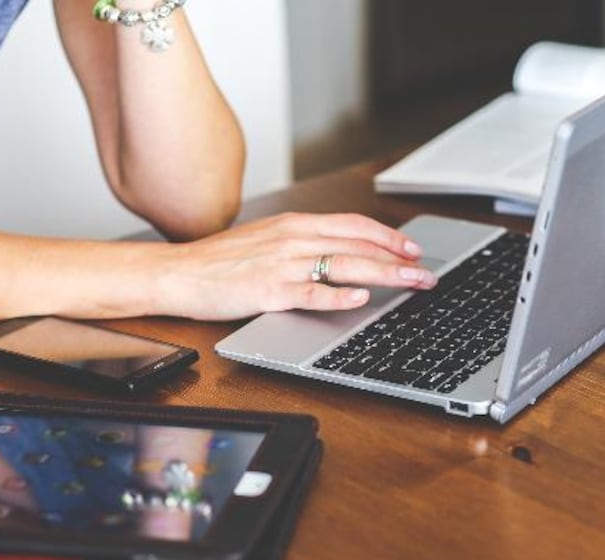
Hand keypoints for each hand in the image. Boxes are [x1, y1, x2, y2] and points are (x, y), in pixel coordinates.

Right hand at [154, 213, 437, 319]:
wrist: (178, 272)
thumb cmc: (221, 261)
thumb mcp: (268, 239)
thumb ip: (304, 243)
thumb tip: (341, 253)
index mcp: (295, 224)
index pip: (354, 225)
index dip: (388, 237)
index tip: (413, 249)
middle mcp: (294, 238)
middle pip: (358, 245)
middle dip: (399, 260)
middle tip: (426, 274)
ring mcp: (282, 264)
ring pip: (344, 265)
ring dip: (384, 275)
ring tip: (411, 284)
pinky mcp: (269, 291)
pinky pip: (310, 292)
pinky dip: (338, 295)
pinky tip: (360, 299)